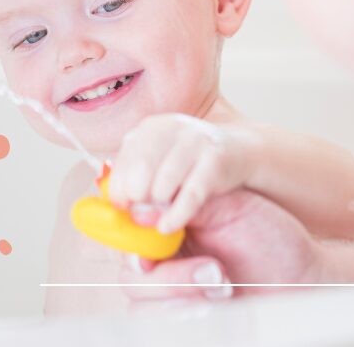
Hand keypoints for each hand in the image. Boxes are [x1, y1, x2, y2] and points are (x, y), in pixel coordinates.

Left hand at [108, 113, 258, 233]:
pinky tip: (168, 226)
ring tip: (165, 209)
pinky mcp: (215, 161)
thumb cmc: (191, 163)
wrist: (240, 152)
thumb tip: (113, 208)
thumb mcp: (160, 160)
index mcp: (151, 128)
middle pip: (138, 177)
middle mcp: (172, 129)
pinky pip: (188, 197)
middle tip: (145, 211)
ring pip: (161, 189)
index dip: (119, 193)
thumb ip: (135, 178)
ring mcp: (195, 142)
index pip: (122, 166)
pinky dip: (175, 217)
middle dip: (139, 201)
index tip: (125, 209)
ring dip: (160, 207)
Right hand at [118, 190, 322, 307]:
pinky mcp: (183, 318)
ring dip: (183, 294)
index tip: (155, 232)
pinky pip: (160, 323)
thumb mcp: (232, 207)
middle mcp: (164, 261)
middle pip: (130, 274)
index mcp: (169, 224)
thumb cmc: (272, 239)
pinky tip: (223, 304)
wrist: (304, 275)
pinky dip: (187, 315)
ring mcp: (172, 294)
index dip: (129, 233)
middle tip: (213, 270)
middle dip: (169, 275)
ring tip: (226, 284)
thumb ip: (187, 200)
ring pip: (143, 304)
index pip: (126, 231)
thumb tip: (143, 206)